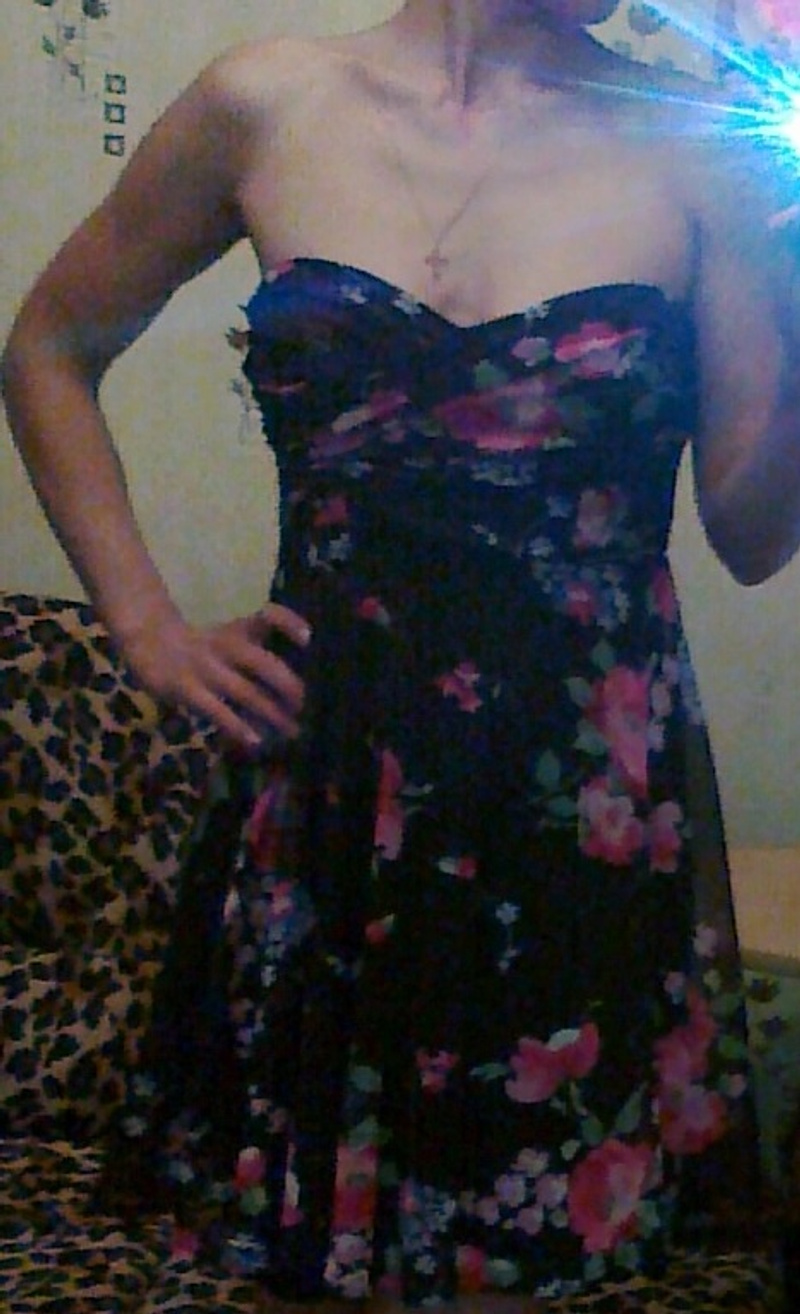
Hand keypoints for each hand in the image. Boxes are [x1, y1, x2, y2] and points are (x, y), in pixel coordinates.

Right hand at [120, 602, 310, 751]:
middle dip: (289, 687)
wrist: (148, 640)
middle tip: (306, 707)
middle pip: (263, 663)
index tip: (308, 638)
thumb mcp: (230, 635)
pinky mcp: (186, 688)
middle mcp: (225, 645)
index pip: (268, 616)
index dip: (289, 623)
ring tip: (290, 731)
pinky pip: (217, 710)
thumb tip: (297, 678)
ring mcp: (205, 668)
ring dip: (271, 714)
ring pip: (245, 692)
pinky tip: (254, 740)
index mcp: (238, 630)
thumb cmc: (200, 644)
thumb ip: (259, 647)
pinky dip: (238, 726)